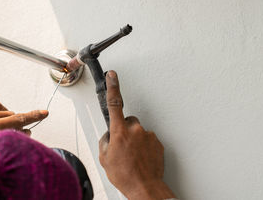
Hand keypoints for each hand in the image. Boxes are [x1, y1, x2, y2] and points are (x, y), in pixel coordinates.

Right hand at [99, 71, 174, 199]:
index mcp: (119, 131)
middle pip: (128, 120)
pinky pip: (148, 139)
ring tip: (132, 156)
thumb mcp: (105, 158)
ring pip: (138, 131)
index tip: (112, 76)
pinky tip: (141, 158)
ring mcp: (148, 136)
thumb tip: (109, 136)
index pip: (114, 103)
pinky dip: (144, 146)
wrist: (145, 188)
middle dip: (124, 129)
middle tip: (122, 146)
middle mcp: (135, 130)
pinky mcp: (158, 142)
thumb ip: (105, 141)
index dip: (113, 87)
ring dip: (135, 139)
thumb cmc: (125, 175)